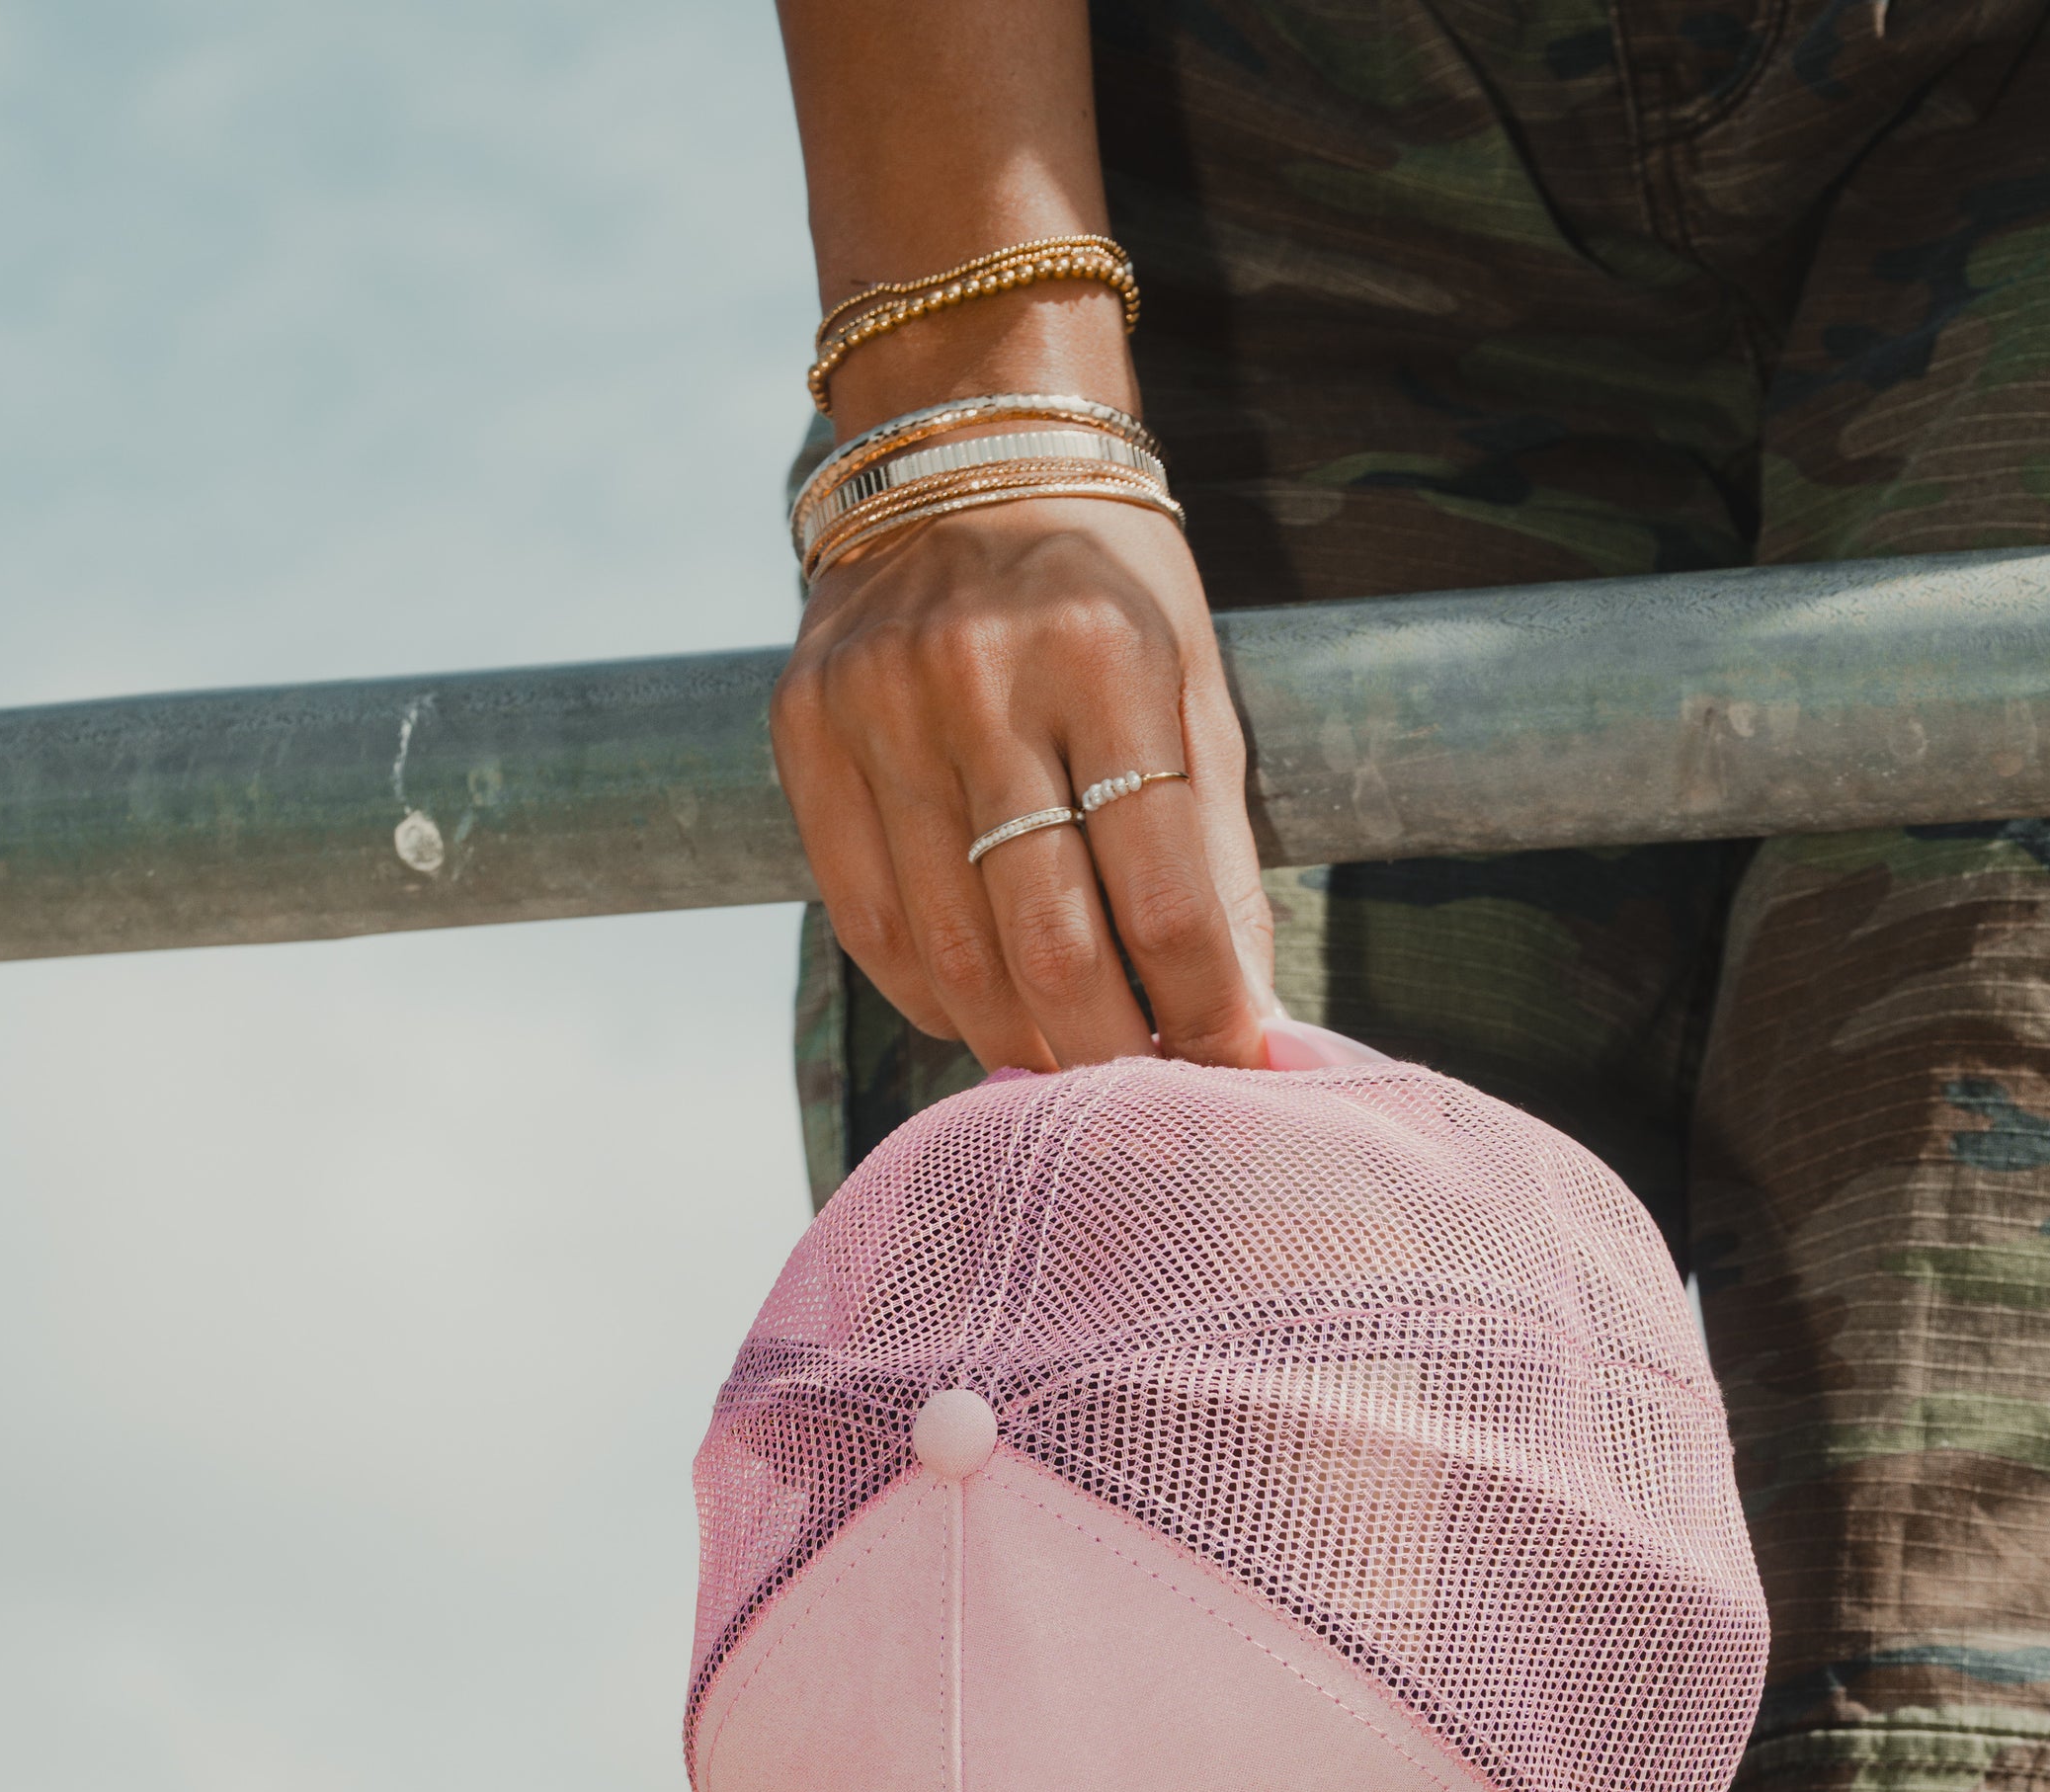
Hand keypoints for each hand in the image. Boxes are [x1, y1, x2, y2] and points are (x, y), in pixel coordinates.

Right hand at [771, 487, 1275, 1070]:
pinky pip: (869, 927)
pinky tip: (985, 1007)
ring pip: (952, 958)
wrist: (957, 444)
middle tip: (1144, 1088)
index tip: (1231, 1064)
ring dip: (1023, 1040)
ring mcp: (875, 708)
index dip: (1203, 1011)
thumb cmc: (1105, 586)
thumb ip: (1217, 854)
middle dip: (1111, 1052)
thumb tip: (1245, 1022)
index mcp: (1103, 657)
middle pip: (1049, 946)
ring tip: (1072, 1056)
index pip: (1162, 897)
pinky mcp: (803, 733)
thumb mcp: (1195, 686)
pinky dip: (935, 997)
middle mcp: (976, 681)